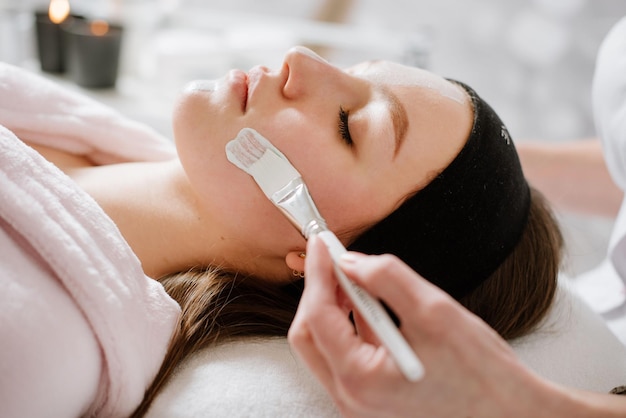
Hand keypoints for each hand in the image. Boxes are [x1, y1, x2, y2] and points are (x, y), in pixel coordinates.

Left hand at [288, 235, 550, 417]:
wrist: (511, 416)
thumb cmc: (482, 374)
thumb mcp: (434, 311)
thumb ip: (386, 279)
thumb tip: (350, 262)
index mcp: (359, 380)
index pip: (318, 316)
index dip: (318, 273)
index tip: (322, 243)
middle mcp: (351, 399)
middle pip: (309, 336)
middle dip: (318, 292)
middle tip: (333, 260)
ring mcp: (361, 403)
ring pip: (325, 346)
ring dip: (334, 307)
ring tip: (352, 277)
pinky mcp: (374, 400)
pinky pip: (347, 358)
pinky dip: (351, 327)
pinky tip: (369, 304)